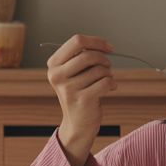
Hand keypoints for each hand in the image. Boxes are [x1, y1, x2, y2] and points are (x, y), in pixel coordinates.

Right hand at [46, 35, 117, 165]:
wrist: (78, 124)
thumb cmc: (79, 93)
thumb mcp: (73, 73)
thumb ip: (82, 56)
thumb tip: (102, 45)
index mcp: (54, 65)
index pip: (76, 41)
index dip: (96, 42)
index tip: (108, 47)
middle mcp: (57, 76)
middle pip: (88, 54)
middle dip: (104, 59)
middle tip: (108, 66)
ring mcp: (68, 89)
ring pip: (99, 69)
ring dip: (108, 73)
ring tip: (106, 80)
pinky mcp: (82, 100)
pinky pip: (105, 82)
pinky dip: (112, 83)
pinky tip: (110, 88)